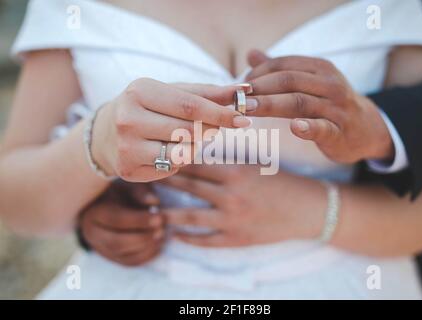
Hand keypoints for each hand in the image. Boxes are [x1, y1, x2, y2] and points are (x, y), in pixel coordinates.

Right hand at [79, 181, 164, 265]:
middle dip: (143, 237)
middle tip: (161, 228)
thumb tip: (154, 202)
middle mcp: (91, 233)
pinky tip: (158, 244)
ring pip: (124, 255)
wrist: (106, 204)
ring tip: (162, 235)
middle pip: (117, 243)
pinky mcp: (111, 258)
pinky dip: (147, 256)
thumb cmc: (121, 192)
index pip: (116, 220)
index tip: (159, 217)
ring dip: (147, 247)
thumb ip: (141, 192)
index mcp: (94, 212)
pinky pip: (130, 262)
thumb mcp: (129, 186)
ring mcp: (100, 248)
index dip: (140, 221)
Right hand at [92, 79, 250, 181]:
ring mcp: (126, 147)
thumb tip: (244, 91)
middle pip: (189, 131)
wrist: (106, 133)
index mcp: (140, 91)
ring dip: (194, 147)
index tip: (244, 119)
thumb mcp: (173, 93)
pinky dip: (177, 161)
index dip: (221, 114)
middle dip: (210, 130)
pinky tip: (164, 150)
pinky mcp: (128, 170)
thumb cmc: (149, 107)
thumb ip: (208, 93)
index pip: (190, 106)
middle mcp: (128, 119)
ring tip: (183, 137)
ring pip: (183, 154)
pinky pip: (171, 169)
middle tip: (214, 127)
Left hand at [160, 165, 326, 246]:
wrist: (308, 210)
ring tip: (153, 209)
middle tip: (145, 178)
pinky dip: (188, 238)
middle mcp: (230, 196)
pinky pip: (206, 240)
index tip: (158, 154)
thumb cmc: (283, 182)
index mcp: (236, 172)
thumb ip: (229, 158)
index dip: (175, 159)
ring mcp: (232, 220)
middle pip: (189, 187)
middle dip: (165, 182)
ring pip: (190, 217)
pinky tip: (175, 235)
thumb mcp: (257, 164)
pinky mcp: (236, 239)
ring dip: (169, 213)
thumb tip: (199, 150)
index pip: (196, 163)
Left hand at [245, 50, 393, 162]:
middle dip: (259, 88)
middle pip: (289, 81)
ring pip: (300, 102)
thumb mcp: (310, 81)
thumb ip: (280, 69)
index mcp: (320, 69)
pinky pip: (323, 128)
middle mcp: (329, 84)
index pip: (283, 65)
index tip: (238, 87)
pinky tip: (294, 127)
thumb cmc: (330, 103)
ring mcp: (336, 108)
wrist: (366, 128)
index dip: (258, 74)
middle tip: (236, 98)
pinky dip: (308, 127)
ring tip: (248, 108)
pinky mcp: (339, 132)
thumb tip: (251, 54)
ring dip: (271, 105)